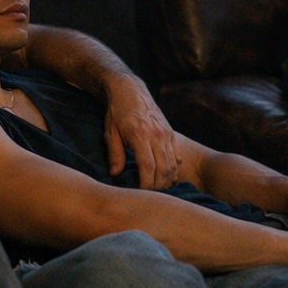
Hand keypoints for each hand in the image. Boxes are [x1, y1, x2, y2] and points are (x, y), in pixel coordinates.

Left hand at [102, 74, 178, 188]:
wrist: (130, 91)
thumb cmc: (117, 113)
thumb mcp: (110, 133)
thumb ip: (115, 154)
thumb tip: (115, 174)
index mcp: (140, 135)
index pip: (148, 167)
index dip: (146, 184)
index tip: (141, 194)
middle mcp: (157, 135)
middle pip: (163, 169)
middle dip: (158, 186)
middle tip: (149, 196)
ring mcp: (166, 134)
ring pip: (172, 164)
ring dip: (167, 180)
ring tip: (157, 189)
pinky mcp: (171, 133)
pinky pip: (177, 156)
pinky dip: (174, 169)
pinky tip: (167, 178)